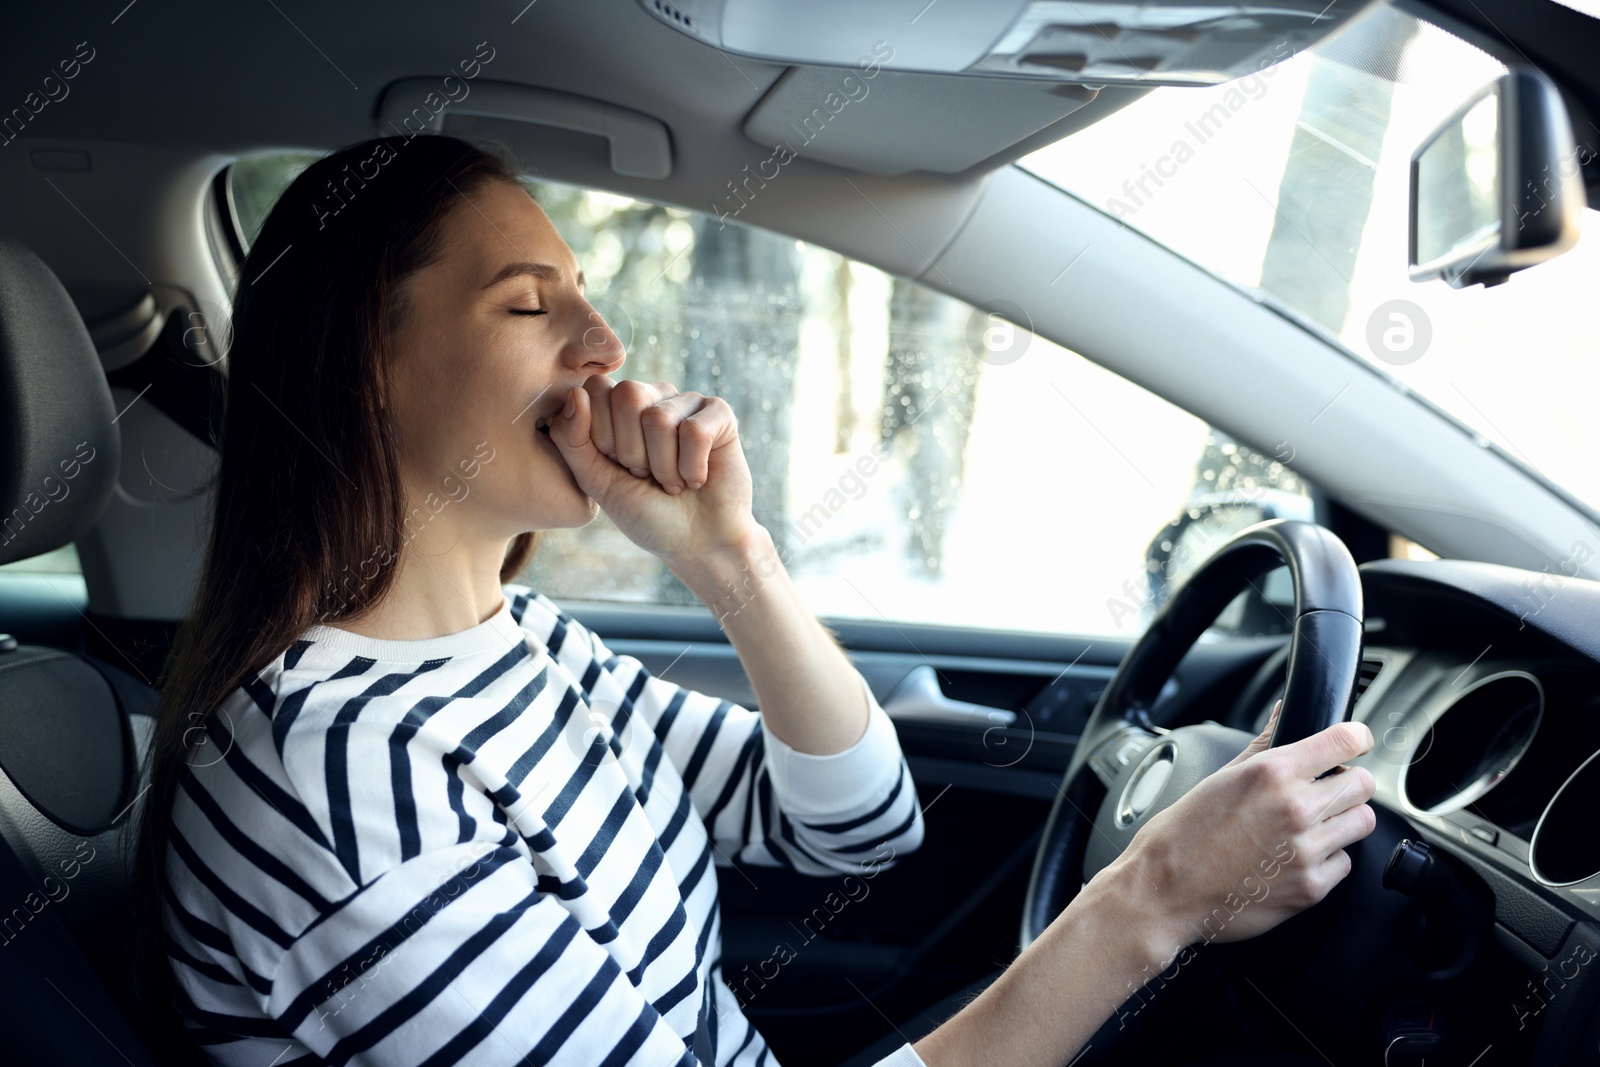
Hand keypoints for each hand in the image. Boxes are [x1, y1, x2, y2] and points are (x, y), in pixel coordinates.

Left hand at [550, 377, 759, 565]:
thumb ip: (572, 440)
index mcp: (618, 407)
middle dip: (632, 451)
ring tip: (672, 482)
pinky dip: (692, 468)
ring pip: (659, 418)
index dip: (603, 437)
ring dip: (664, 467)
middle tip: (646, 474)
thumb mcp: (596, 481)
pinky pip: (695, 431)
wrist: (696, 544)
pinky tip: (697, 479)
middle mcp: (652, 396)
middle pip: (628, 395)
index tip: (618, 466)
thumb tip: (575, 395)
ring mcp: (687, 401)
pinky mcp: (720, 414)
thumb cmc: (645, 513)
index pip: (595, 390)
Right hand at [1103, 707, 1375, 955]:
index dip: (1356, 737)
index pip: (1345, 740)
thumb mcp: (1220, 777)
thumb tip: (1284, 714)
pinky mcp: (1311, 887)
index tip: (1356, 741)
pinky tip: (1296, 856)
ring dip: (1343, 820)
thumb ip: (1263, 744)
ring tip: (1312, 825)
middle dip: (1348, 782)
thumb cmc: (1182, 835)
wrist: (1164, 891)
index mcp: (1272, 773)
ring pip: (1362, 823)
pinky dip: (1327, 859)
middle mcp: (1296, 808)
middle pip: (1363, 783)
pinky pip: (1343, 863)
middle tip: (1327, 790)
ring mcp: (1306, 850)